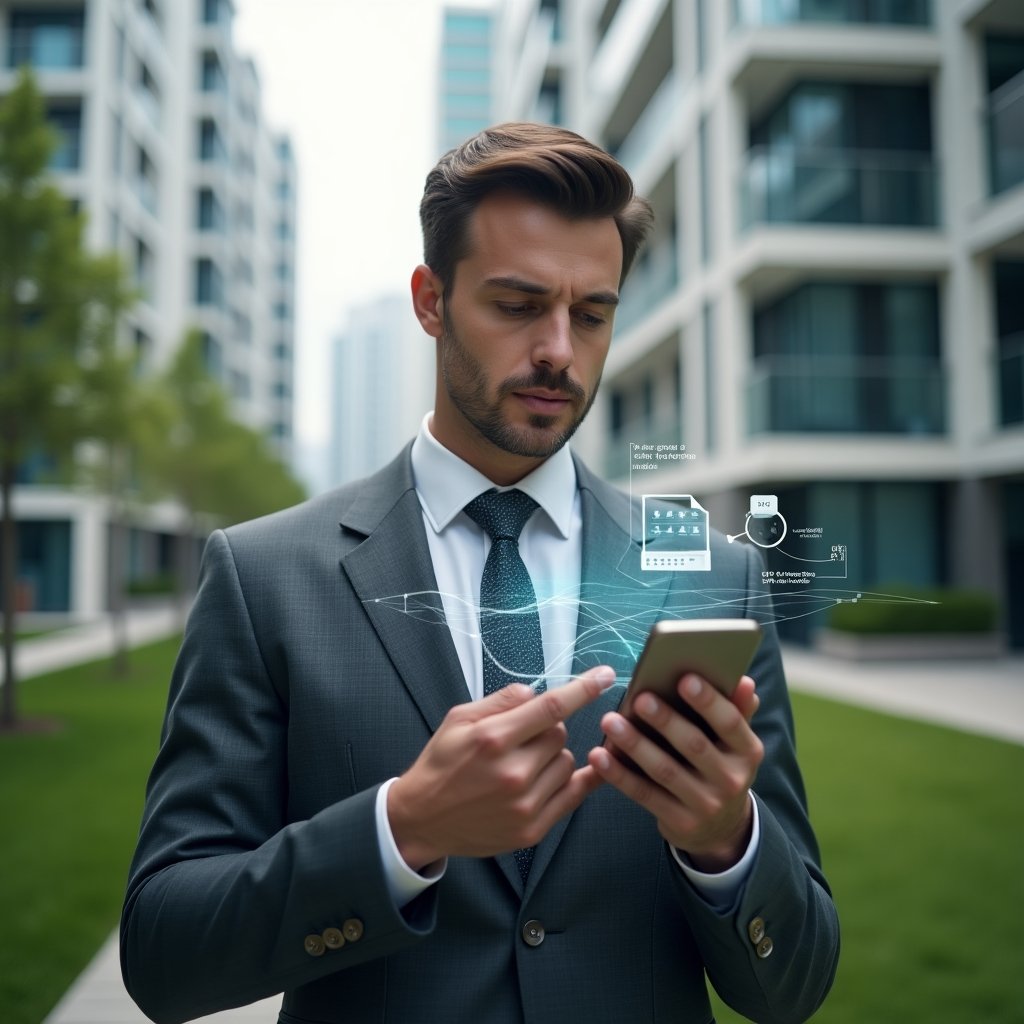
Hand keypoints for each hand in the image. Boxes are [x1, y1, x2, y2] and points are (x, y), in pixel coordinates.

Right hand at [388, 665, 614, 870]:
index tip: (606, 675)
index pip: (550, 707)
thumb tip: (535, 692)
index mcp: (493, 739)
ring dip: (554, 756)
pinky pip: (573, 795)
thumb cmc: (440, 763)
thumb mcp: (458, 720)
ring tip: (525, 763)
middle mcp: (513, 773)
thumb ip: (500, 701)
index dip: (583, 688)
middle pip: (560, 734)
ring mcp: (525, 805)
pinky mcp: (533, 829)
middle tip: (524, 736)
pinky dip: (577, 779)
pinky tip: (581, 771)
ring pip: (567, 762)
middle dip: (548, 728)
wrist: (422, 819)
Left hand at [589, 674, 763, 871]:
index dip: (709, 701)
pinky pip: (645, 794)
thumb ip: (736, 710)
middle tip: (640, 699)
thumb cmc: (720, 765)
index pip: (731, 723)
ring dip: (635, 745)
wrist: (721, 828)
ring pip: (665, 771)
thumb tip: (743, 681)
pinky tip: (600, 756)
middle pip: (694, 745)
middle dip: (666, 720)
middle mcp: (731, 779)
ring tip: (610, 721)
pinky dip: (620, 775)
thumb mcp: (734, 742)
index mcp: (747, 751)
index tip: (685, 678)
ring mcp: (705, 804)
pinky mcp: (680, 822)